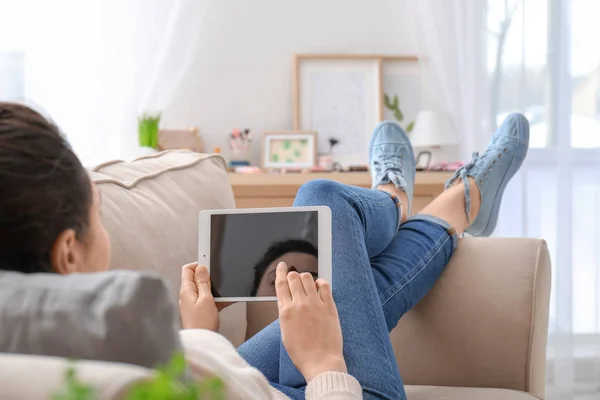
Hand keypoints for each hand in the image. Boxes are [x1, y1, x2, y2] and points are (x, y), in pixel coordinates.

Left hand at [179, 263, 219, 331]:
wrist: (203, 343)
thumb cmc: (202, 323)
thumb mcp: (206, 299)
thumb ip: (203, 282)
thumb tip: (201, 267)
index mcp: (186, 290)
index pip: (188, 269)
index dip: (199, 265)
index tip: (211, 266)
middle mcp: (187, 296)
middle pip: (196, 278)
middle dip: (208, 277)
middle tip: (218, 281)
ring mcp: (192, 303)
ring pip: (203, 289)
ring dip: (214, 289)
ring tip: (223, 293)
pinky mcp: (198, 311)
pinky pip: (207, 300)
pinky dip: (215, 299)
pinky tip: (225, 302)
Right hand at [275, 262, 346, 381]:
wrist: (321, 361)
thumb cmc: (302, 352)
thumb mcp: (285, 332)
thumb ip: (285, 313)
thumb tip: (288, 301)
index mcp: (286, 311)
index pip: (281, 284)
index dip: (281, 272)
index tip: (282, 265)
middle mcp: (299, 304)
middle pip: (294, 278)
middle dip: (293, 275)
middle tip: (295, 277)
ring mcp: (315, 304)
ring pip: (308, 278)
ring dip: (305, 278)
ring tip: (307, 284)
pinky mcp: (329, 306)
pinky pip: (324, 285)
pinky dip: (320, 282)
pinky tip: (319, 286)